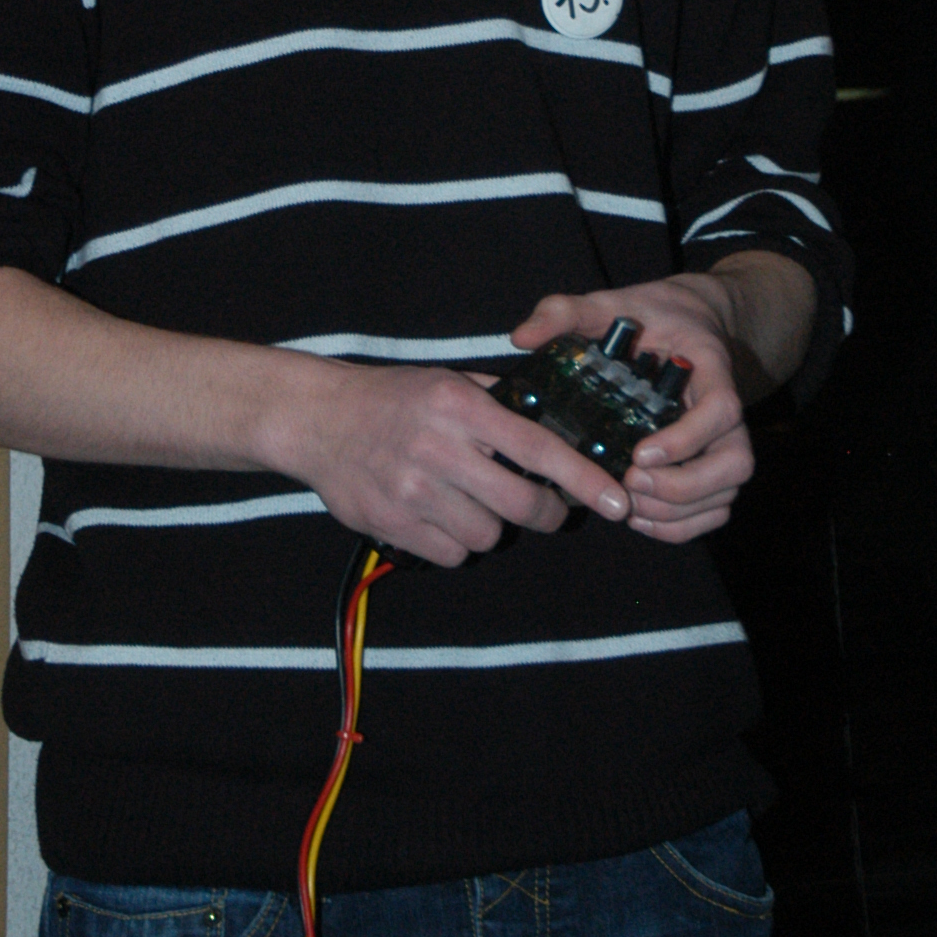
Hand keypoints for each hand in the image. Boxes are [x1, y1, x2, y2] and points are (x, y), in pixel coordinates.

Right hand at [279, 355, 630, 569]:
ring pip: (487, 535)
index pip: (538, 448)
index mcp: (460, 407)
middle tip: (546, 509)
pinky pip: (453, 554)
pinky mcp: (393, 525)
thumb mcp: (448, 382)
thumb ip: (499, 402)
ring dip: (491, 526)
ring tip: (472, 501)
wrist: (319, 421)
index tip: (616, 500)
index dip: (583, 479)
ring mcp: (413, 492)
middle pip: (520, 506)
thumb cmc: (393, 398)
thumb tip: (556, 425)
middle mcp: (439, 449)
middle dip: (544, 513)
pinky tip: (442, 516)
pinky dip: (457, 543)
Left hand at [510, 274, 753, 544]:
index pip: (721, 408)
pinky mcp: (714, 464)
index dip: (687, 439)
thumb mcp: (610, 302)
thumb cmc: (650, 314)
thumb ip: (567, 311)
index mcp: (709, 366)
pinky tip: (640, 518)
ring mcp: (725, 440)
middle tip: (630, 480)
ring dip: (678, 511)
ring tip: (629, 504)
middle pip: (735, 463)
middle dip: (682, 486)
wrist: (691, 320)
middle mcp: (727, 409)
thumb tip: (521, 338)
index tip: (641, 451)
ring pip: (725, 492)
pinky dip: (681, 525)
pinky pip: (715, 508)